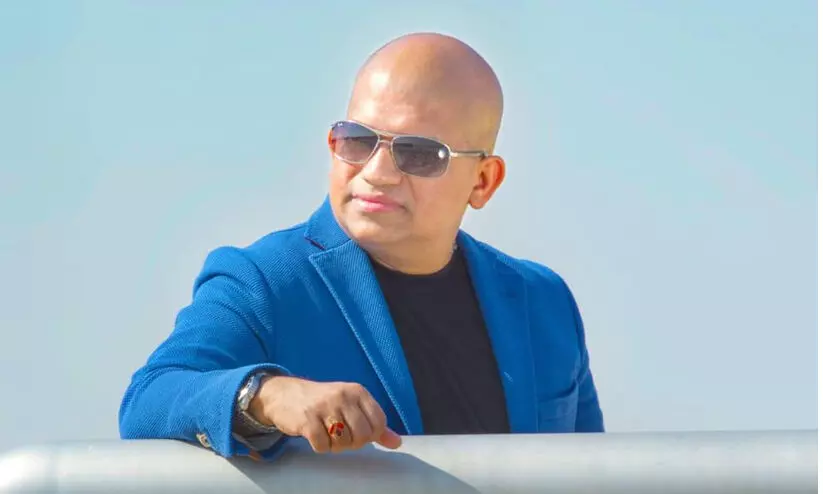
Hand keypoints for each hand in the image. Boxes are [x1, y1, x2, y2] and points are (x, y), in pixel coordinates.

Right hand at [249, 375, 402, 452]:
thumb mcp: (351, 406)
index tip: (358, 431)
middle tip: (341, 435)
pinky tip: (315, 435)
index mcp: (357, 391)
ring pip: (344, 442)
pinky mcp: (307, 419)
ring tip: (327, 434)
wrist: (284, 394)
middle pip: (363, 435)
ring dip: (335, 446)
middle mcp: (343, 396)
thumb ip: (374, 424)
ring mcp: (324, 407)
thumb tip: (396, 442)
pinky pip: (323, 446)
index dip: (371, 435)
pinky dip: (320, 447)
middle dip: (353, 443)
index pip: (379, 422)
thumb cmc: (323, 402)